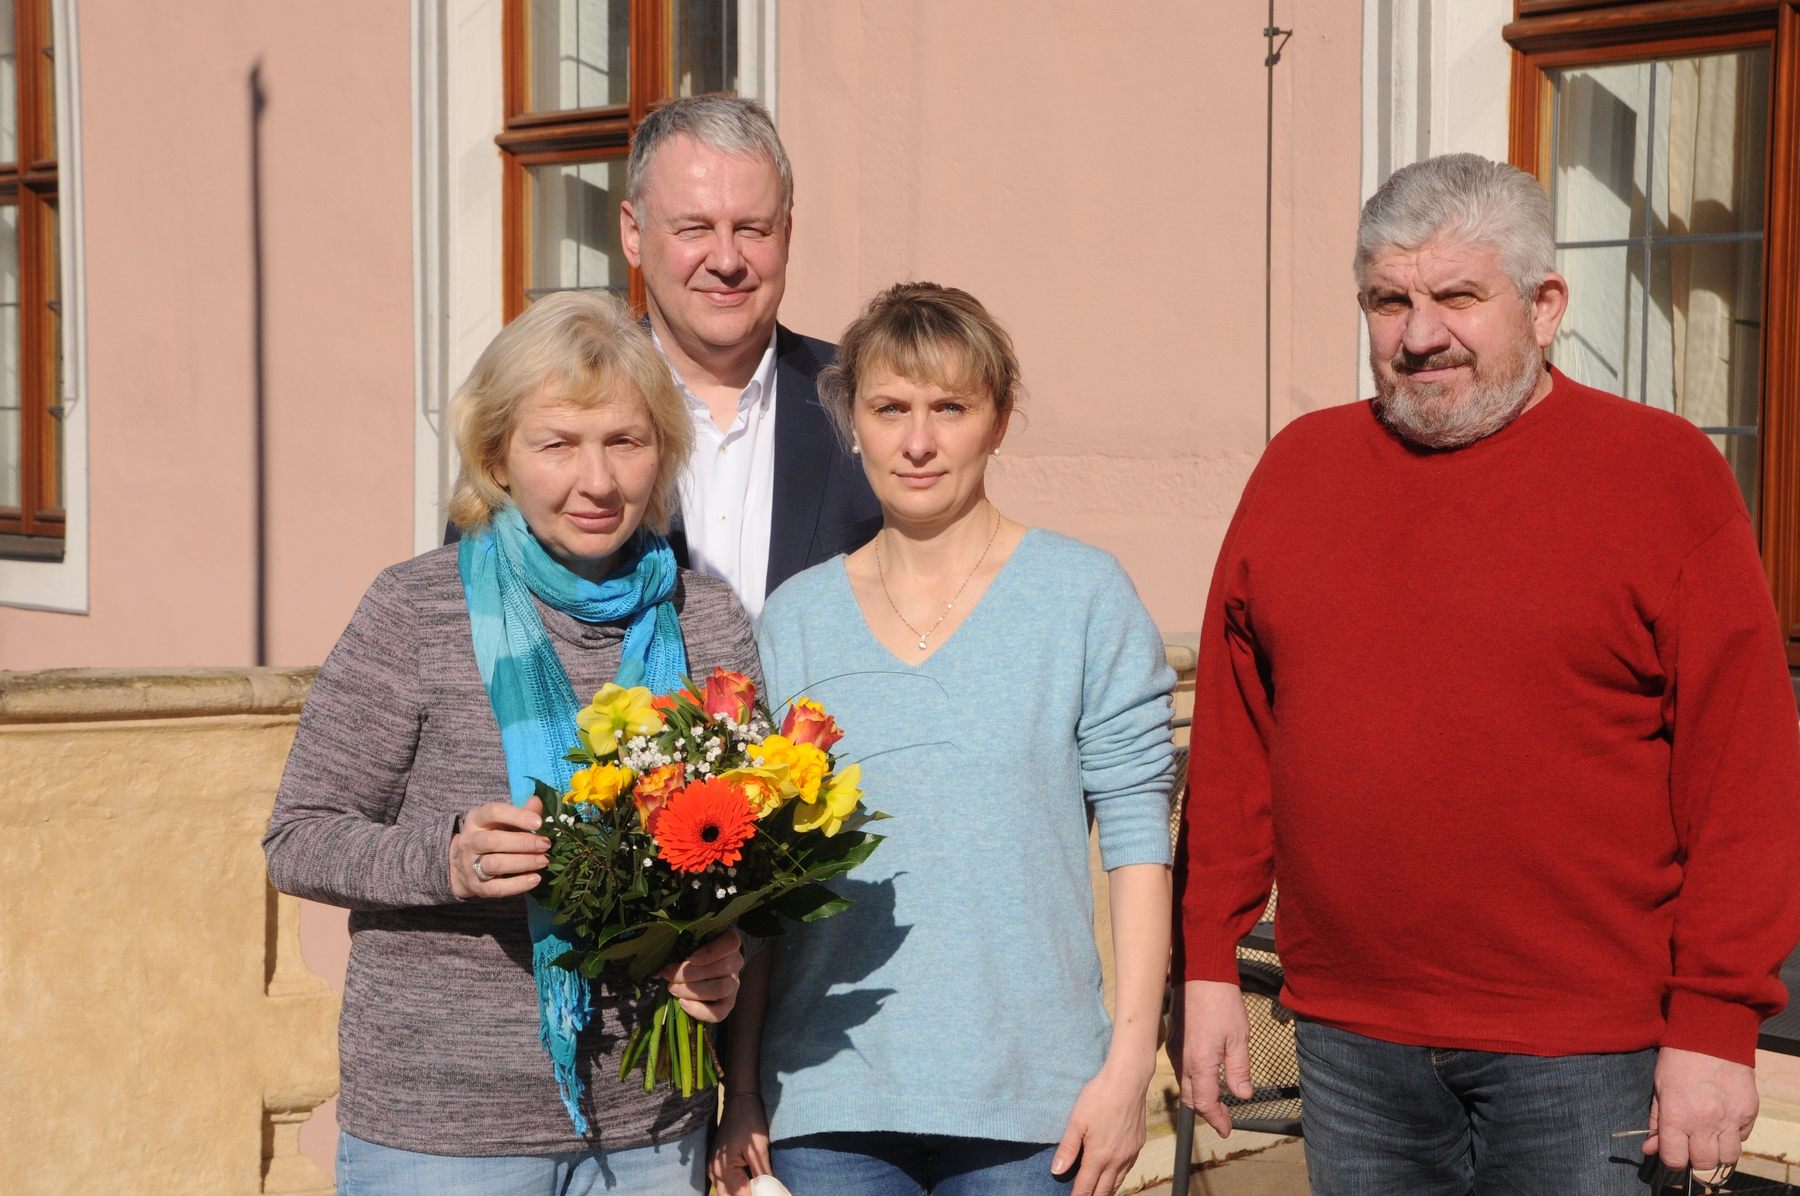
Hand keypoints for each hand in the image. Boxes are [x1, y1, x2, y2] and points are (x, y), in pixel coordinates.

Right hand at [448, 797, 548, 898]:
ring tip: (544, 860)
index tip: (539, 823)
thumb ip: (520, 813)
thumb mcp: (501, 822)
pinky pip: (497, 888)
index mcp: (476, 819)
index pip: (493, 812)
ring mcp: (469, 865)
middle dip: (523, 843)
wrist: (461, 866)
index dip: (517, 816)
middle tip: (546, 844)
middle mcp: (469, 841)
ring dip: (523, 862)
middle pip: (494, 841)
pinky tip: (535, 879)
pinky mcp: (476, 886)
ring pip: (495, 864)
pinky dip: (518, 884)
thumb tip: (537, 802)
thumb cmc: (490, 837)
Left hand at [656, 928, 744, 1021]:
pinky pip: (719, 1013)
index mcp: (729, 942)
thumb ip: (676, 951)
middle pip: (720, 968)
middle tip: (668, 975)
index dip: (713, 951)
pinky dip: (699, 1010)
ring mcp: (733, 984)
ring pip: (719, 989)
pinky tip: (683, 1003)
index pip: (731, 943)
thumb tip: (657, 971)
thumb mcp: (688, 944)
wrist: (706, 968)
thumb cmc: (694, 951)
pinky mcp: (728, 1004)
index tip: (692, 958)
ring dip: (692, 990)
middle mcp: (736, 962)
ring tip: (672, 989)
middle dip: (690, 973)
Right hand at [708, 1092, 772, 1195]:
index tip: (769, 1193)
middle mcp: (714, 1172)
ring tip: (757, 1189)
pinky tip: (749, 1183)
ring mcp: (712, 1168)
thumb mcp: (759, 1148)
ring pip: (726, 1193)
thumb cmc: (750, 1122)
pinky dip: (735, 1187)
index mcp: (724, 1168)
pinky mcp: (716, 1164)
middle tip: (763, 1192)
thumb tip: (771, 1191)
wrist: (739, 1102)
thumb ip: (763, 1174)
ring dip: (740, 1193)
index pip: (741, 1195)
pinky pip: (724, 1184)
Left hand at [1051, 1055, 1155, 1195]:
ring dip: (1106, 1192)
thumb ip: (1067, 1148)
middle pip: (1104, 1190)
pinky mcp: (1138, 1145)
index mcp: (1098, 1156)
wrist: (1128, 1081)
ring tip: (1097, 1195)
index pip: (1085, 1186)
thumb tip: (1057, 1171)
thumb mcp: (1076, 1121)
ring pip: (1118, 1182)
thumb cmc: (1099, 1097)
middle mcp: (1116, 1160)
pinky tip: (1114, 1176)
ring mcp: (1130, 1153)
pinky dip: (1118, 1178)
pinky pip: (1128, 1169)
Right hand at [1171, 979, 1253, 1136]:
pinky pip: (1181, 1070)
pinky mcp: (1174, 1041)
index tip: (1226, 1129)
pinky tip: (1204, 1078)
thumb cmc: (1221, 1002)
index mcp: (1200, 1063)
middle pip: (1191, 1098)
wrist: (1199, 973)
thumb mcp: (1239, 1038)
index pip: (1204, 1103)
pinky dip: (1193, 1082)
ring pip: (1184, 1085)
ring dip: (1199, 1097)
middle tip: (1223, 1119)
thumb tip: (1242, 1096)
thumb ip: (1239, 1070)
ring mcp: (1175, 1050)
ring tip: (1216, 1102)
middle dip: (1207, 1112)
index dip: (1216, 1119)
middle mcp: (1183, 1060)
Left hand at [1644, 1047, 1757, 1174]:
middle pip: (1703, 1163)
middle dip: (1695, 1157)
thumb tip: (1649, 1148)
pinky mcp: (1749, 1112)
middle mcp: (1704, 1123)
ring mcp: (1730, 1119)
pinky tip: (1724, 1120)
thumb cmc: (1678, 1059)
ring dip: (1718, 1151)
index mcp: (1677, 1116)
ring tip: (1710, 1136)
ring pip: (1728, 1158)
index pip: (1675, 1159)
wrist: (1711, 1035)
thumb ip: (1655, 1121)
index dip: (1671, 1159)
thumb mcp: (1659, 1088)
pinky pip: (1743, 1137)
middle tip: (1691, 1143)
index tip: (1672, 1151)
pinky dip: (1734, 1135)